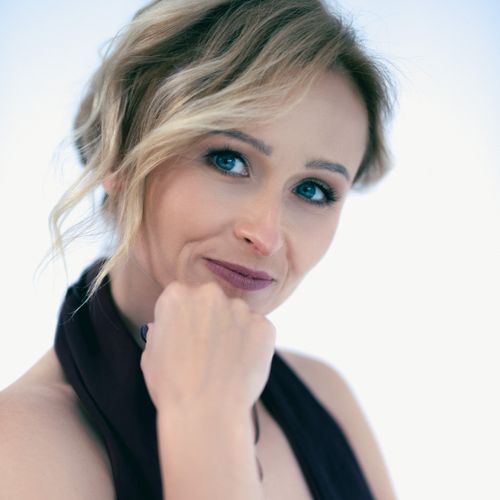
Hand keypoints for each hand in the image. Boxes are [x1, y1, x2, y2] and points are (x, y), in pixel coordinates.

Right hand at [140, 281, 275, 416]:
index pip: (181, 297)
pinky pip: (258, 330)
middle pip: (210, 301)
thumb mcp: (150, 356)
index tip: (185, 337)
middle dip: (209, 319)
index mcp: (176, 296)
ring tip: (225, 363)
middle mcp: (209, 294)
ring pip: (237, 315)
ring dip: (233, 331)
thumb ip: (159, 332)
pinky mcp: (264, 325)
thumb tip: (164, 326)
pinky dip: (253, 344)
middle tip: (207, 350)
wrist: (207, 414)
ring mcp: (240, 309)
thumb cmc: (173, 388)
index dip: (183, 319)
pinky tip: (242, 367)